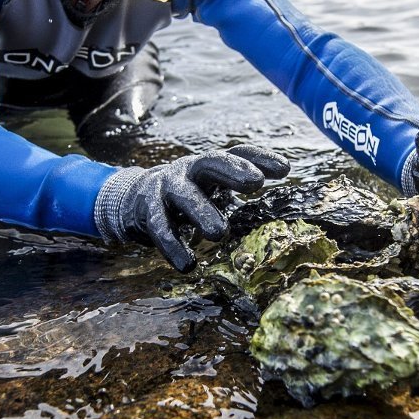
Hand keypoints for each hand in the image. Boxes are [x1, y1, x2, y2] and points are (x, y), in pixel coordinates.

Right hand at [94, 144, 288, 271]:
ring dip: (202, 212)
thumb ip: (239, 186)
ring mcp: (166, 188)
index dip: (259, 158)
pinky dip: (173, 247)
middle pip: (210, 163)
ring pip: (184, 196)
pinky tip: (188, 265)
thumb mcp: (212, 186)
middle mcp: (188, 170)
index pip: (236, 153)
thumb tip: (282, 189)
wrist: (133, 200)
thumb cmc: (188, 194)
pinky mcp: (146, 210)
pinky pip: (160, 228)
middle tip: (255, 183)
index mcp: (209, 165)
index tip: (285, 169)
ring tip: (219, 233)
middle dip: (232, 171)